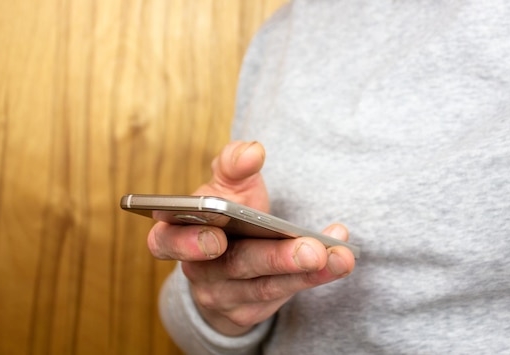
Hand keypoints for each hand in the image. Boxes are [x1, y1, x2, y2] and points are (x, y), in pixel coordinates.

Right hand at [147, 141, 355, 335]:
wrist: (228, 264)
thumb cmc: (226, 216)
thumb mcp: (226, 188)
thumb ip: (234, 165)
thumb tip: (253, 151)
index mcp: (176, 235)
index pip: (168, 241)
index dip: (190, 242)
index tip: (216, 237)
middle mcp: (197, 270)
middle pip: (234, 265)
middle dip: (275, 257)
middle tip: (312, 249)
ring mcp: (222, 295)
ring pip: (266, 286)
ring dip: (306, 271)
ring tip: (340, 256)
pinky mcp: (247, 312)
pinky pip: (284, 295)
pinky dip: (316, 278)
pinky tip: (339, 260)